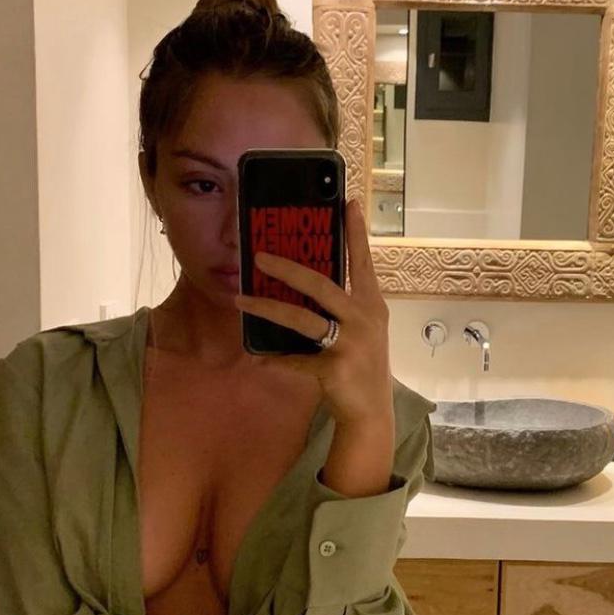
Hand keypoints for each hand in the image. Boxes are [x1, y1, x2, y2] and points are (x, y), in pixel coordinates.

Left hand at [233, 196, 391, 426]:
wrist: (371, 412)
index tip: (349, 202)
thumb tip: (307, 283)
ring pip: (301, 319)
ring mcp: (351, 344)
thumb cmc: (362, 366)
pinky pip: (295, 359)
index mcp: (372, 305)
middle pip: (321, 285)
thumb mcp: (362, 331)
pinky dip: (275, 359)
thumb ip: (344, 307)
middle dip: (287, 268)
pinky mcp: (334, 368)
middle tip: (259, 255)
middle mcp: (364, 319)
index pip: (363, 262)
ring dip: (267, 308)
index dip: (355, 232)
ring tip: (241, 299)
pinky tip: (259, 358)